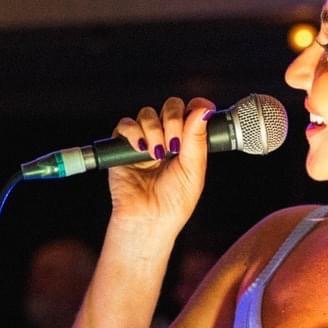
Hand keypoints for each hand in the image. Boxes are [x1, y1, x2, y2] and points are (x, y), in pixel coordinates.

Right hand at [106, 96, 214, 236]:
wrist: (150, 220)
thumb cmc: (174, 202)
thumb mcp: (193, 169)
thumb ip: (197, 138)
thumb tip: (204, 109)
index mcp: (187, 143)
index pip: (191, 112)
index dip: (195, 108)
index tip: (200, 113)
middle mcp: (166, 137)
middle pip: (171, 107)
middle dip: (173, 120)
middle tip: (175, 145)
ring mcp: (144, 140)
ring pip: (148, 113)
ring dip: (154, 130)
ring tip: (157, 155)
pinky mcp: (122, 146)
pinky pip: (125, 125)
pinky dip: (133, 132)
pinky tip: (141, 149)